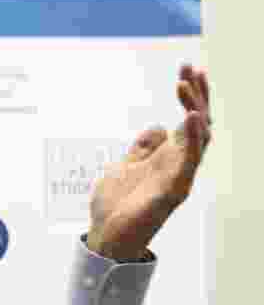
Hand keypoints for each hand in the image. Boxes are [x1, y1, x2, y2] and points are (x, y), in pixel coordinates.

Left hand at [87, 64, 212, 260]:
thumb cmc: (116, 206)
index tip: (186, 68)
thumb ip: (142, 148)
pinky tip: (190, 117)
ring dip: (194, 109)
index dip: (191, 94)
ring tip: (185, 85)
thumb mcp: (125, 166)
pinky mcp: (173, 191)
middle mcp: (179, 164)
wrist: (105, 236)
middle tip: (189, 68)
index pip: (188, 118)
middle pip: (199, 122)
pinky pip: (189, 161)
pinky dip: (191, 138)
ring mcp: (179, 176)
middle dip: (197, 93)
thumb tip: (156, 128)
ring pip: (199, 138)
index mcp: (169, 156)